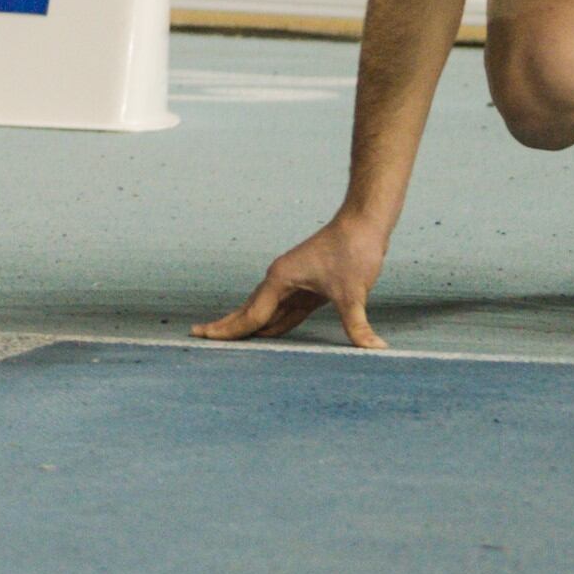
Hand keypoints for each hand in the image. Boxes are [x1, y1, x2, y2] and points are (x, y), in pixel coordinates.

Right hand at [198, 212, 389, 347]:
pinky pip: (283, 310)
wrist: (363, 224)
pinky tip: (267, 334)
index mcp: (280, 279)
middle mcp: (280, 280)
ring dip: (247, 324)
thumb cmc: (353, 250)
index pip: (251, 314)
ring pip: (264, 310)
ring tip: (227, 337)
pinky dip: (272, 323)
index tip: (204, 336)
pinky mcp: (308, 287)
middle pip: (248, 309)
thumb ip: (357, 324)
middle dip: (226, 324)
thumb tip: (374, 349)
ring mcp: (293, 283)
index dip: (230, 330)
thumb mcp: (353, 292)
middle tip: (199, 335)